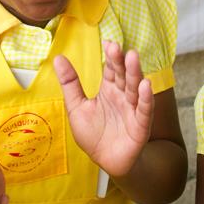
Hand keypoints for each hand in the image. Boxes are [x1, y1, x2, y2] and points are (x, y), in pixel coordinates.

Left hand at [53, 41, 153, 176]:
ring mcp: (133, 109)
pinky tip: (145, 86)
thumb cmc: (93, 134)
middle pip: (123, 75)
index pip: (111, 69)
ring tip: (133, 57)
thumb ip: (70, 83)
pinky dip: (146, 98)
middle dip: (121, 61)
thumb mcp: (76, 107)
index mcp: (109, 89)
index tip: (109, 42)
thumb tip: (58, 58)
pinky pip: (144, 110)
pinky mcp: (140, 125)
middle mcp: (123, 96)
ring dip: (135, 73)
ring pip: (134, 88)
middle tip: (117, 48)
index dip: (111, 57)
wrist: (105, 161)